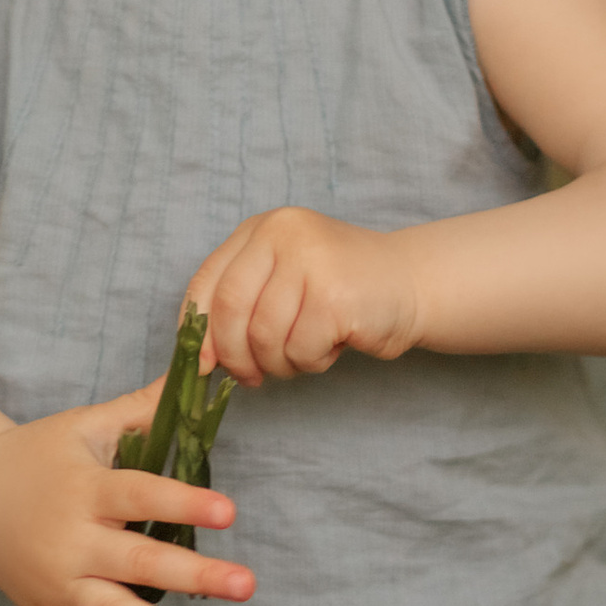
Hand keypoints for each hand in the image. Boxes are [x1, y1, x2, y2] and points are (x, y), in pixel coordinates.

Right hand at [0, 382, 254, 605]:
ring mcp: (58, 584)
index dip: (184, 500)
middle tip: (244, 584)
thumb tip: (207, 366)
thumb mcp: (88, 424)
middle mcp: (72, 541)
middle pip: (137, 560)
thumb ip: (146, 406)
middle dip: (192, 574)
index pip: (141, 494)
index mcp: (87, 490)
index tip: (229, 511)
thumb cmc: (40, 456)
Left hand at [187, 208, 421, 385]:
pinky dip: (313, 362)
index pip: (207, 282)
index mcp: (261, 229)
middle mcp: (282, 234)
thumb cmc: (338, 291)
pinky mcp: (336, 295)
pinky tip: (333, 344)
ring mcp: (310, 261)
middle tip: (252, 377)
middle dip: (235, 356)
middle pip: (229, 310)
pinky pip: (301, 350)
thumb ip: (240, 307)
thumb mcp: (282, 282)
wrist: (410, 283)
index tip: (204, 364)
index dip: (199, 331)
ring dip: (280, 363)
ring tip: (304, 353)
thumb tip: (196, 360)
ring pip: (265, 337)